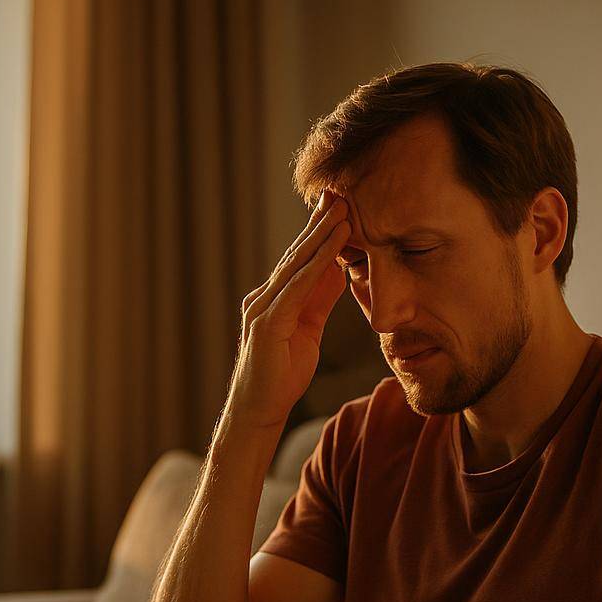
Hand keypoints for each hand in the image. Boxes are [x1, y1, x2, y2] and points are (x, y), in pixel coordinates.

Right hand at [227, 191, 351, 429]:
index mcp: (275, 297)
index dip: (319, 231)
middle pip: (296, 253)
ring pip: (296, 264)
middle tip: (339, 191)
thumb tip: (338, 271)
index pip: (300, 258)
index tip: (339, 204)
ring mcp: (263, 308)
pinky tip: (334, 248)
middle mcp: (264, 296)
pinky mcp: (267, 324)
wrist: (259, 410)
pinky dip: (317, 265)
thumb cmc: (282, 374)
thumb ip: (319, 300)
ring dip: (321, 236)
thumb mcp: (309, 329)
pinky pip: (297, 289)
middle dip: (319, 222)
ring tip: (342, 210)